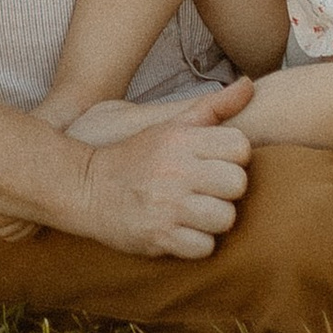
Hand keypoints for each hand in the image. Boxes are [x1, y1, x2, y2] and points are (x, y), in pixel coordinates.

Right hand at [63, 83, 253, 259]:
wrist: (84, 188)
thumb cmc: (135, 157)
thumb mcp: (170, 126)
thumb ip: (212, 107)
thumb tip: (248, 85)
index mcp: (180, 140)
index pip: (240, 147)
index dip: (232, 159)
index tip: (213, 164)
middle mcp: (175, 170)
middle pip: (237, 184)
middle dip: (225, 191)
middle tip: (204, 191)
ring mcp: (167, 205)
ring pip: (225, 219)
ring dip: (212, 221)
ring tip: (192, 213)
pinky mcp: (160, 236)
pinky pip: (205, 247)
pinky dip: (195, 244)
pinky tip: (180, 231)